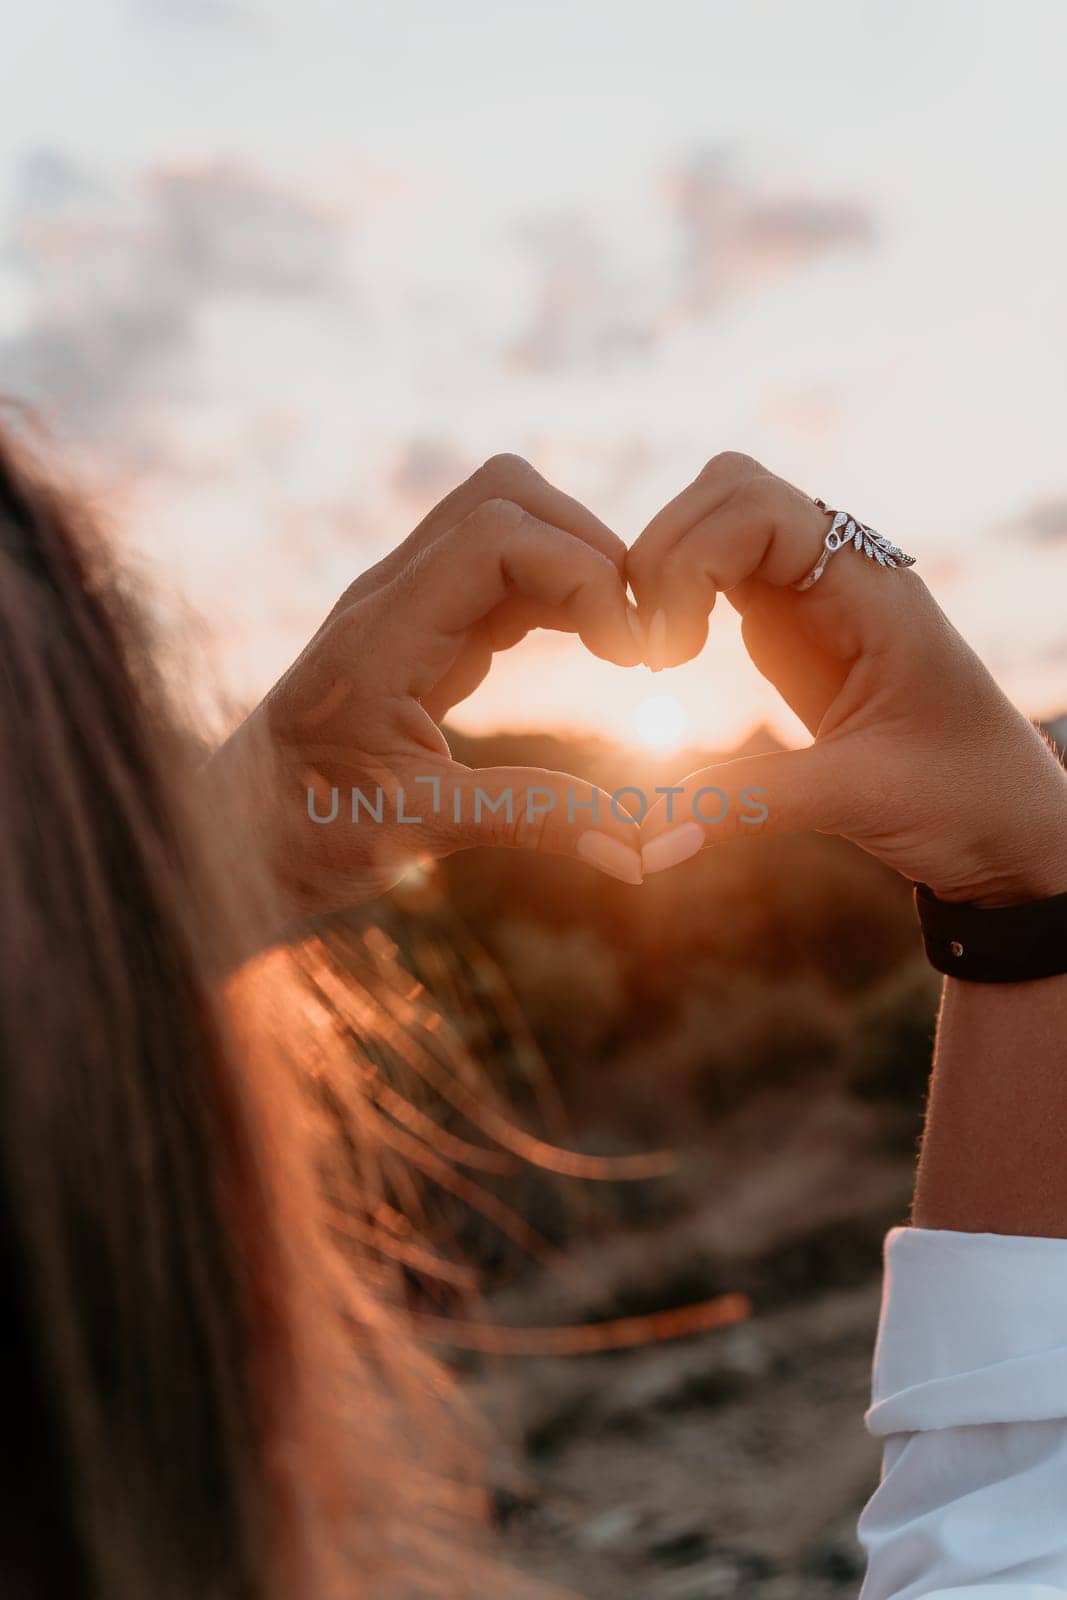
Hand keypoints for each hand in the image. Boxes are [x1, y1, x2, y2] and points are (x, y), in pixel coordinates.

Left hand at [212, 455, 645, 917]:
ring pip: (509, 520)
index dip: (583, 573)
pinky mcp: (425, 627)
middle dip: (591, 548)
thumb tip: (638, 845)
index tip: (631, 656)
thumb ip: (527, 817)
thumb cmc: (306, 832)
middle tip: (638, 640)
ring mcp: (406, 604)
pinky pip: (505, 572)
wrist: (238, 832)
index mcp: (380, 635)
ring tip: (626, 646)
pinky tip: (595, 651)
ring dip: (579, 565)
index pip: (497, 534)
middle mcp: (391, 597)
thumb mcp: (415, 832)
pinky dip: (561, 594)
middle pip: (507, 495)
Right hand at [629, 452, 1066, 905]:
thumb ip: (748, 805)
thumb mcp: (857, 800)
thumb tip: (647, 846)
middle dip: (665, 555)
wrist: (1010, 827)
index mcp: (870, 592)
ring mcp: (816, 598)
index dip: (690, 557)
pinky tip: (672, 660)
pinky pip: (724, 574)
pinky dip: (681, 599)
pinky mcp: (796, 631)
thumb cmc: (964, 801)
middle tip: (648, 652)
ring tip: (656, 656)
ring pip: (720, 524)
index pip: (758, 507)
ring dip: (668, 572)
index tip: (671, 652)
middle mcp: (842, 576)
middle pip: (728, 492)